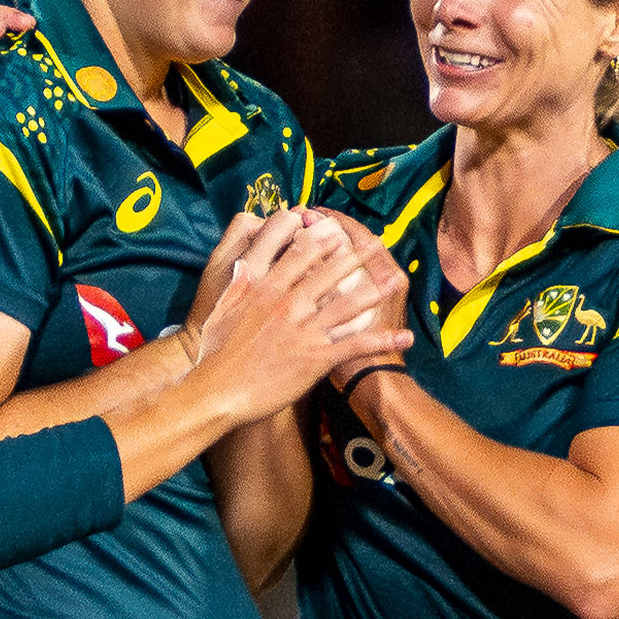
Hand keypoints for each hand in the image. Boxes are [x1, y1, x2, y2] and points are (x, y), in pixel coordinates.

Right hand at [192, 218, 412, 424]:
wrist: (218, 388)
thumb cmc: (214, 348)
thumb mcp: (219, 303)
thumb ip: (235, 278)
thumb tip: (244, 257)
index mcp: (264, 285)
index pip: (297, 252)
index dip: (319, 238)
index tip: (334, 229)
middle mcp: (287, 302)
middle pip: (328, 272)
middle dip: (355, 256)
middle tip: (375, 244)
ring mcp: (303, 329)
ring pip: (348, 303)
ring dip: (376, 291)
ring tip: (396, 281)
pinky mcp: (315, 357)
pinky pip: (356, 345)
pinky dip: (383, 341)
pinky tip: (404, 337)